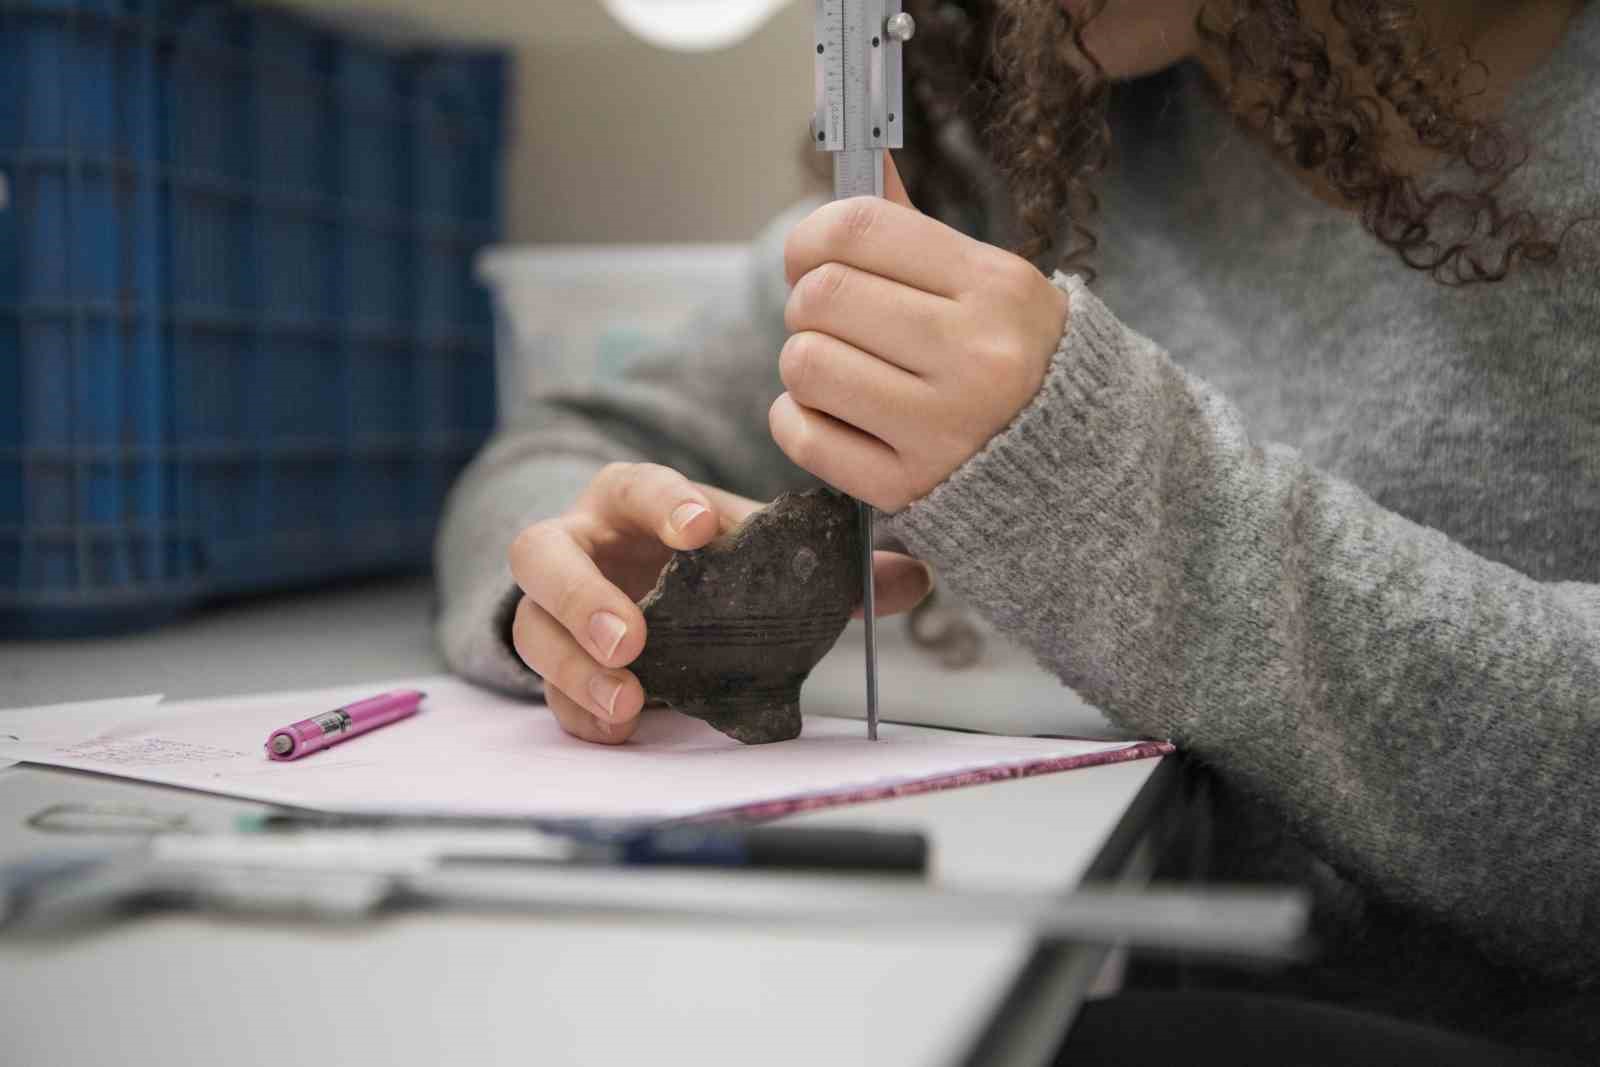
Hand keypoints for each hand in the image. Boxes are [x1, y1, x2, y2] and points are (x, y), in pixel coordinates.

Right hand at [507, 463, 932, 743]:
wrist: (639, 580)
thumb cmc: (700, 555)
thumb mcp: (752, 549)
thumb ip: (825, 566)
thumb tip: (912, 578)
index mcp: (629, 498)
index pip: (635, 486)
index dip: (664, 503)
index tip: (703, 529)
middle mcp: (577, 542)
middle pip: (543, 554)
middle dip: (582, 596)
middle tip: (631, 638)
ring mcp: (554, 604)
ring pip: (533, 627)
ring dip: (574, 666)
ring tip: (629, 699)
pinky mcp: (555, 661)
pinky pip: (548, 690)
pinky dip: (578, 711)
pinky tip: (618, 728)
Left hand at [773, 156, 1068, 510]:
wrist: (1072, 463)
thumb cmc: (1011, 356)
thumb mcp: (986, 283)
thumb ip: (910, 229)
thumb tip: (860, 158)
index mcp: (995, 289)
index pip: (858, 228)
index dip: (810, 236)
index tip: (808, 256)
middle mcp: (975, 356)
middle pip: (822, 295)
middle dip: (807, 302)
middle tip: (830, 320)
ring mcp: (942, 428)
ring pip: (805, 364)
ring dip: (805, 362)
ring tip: (841, 369)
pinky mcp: (906, 486)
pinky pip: (802, 434)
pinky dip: (798, 418)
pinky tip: (834, 414)